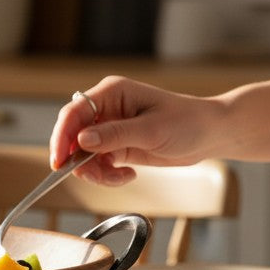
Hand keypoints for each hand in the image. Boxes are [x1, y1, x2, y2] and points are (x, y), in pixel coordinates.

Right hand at [49, 76, 223, 184]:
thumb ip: (115, 135)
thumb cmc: (188, 121)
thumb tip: (82, 141)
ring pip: (83, 154)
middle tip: (89, 174)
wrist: (210, 134)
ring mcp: (110, 128)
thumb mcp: (151, 130)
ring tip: (119, 176)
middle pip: (73, 135)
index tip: (59, 161)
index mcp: (112, 93)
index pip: (74, 113)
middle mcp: (106, 108)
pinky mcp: (117, 146)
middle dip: (78, 158)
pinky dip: (107, 175)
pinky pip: (98, 164)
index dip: (62, 137)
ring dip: (95, 171)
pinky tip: (127, 175)